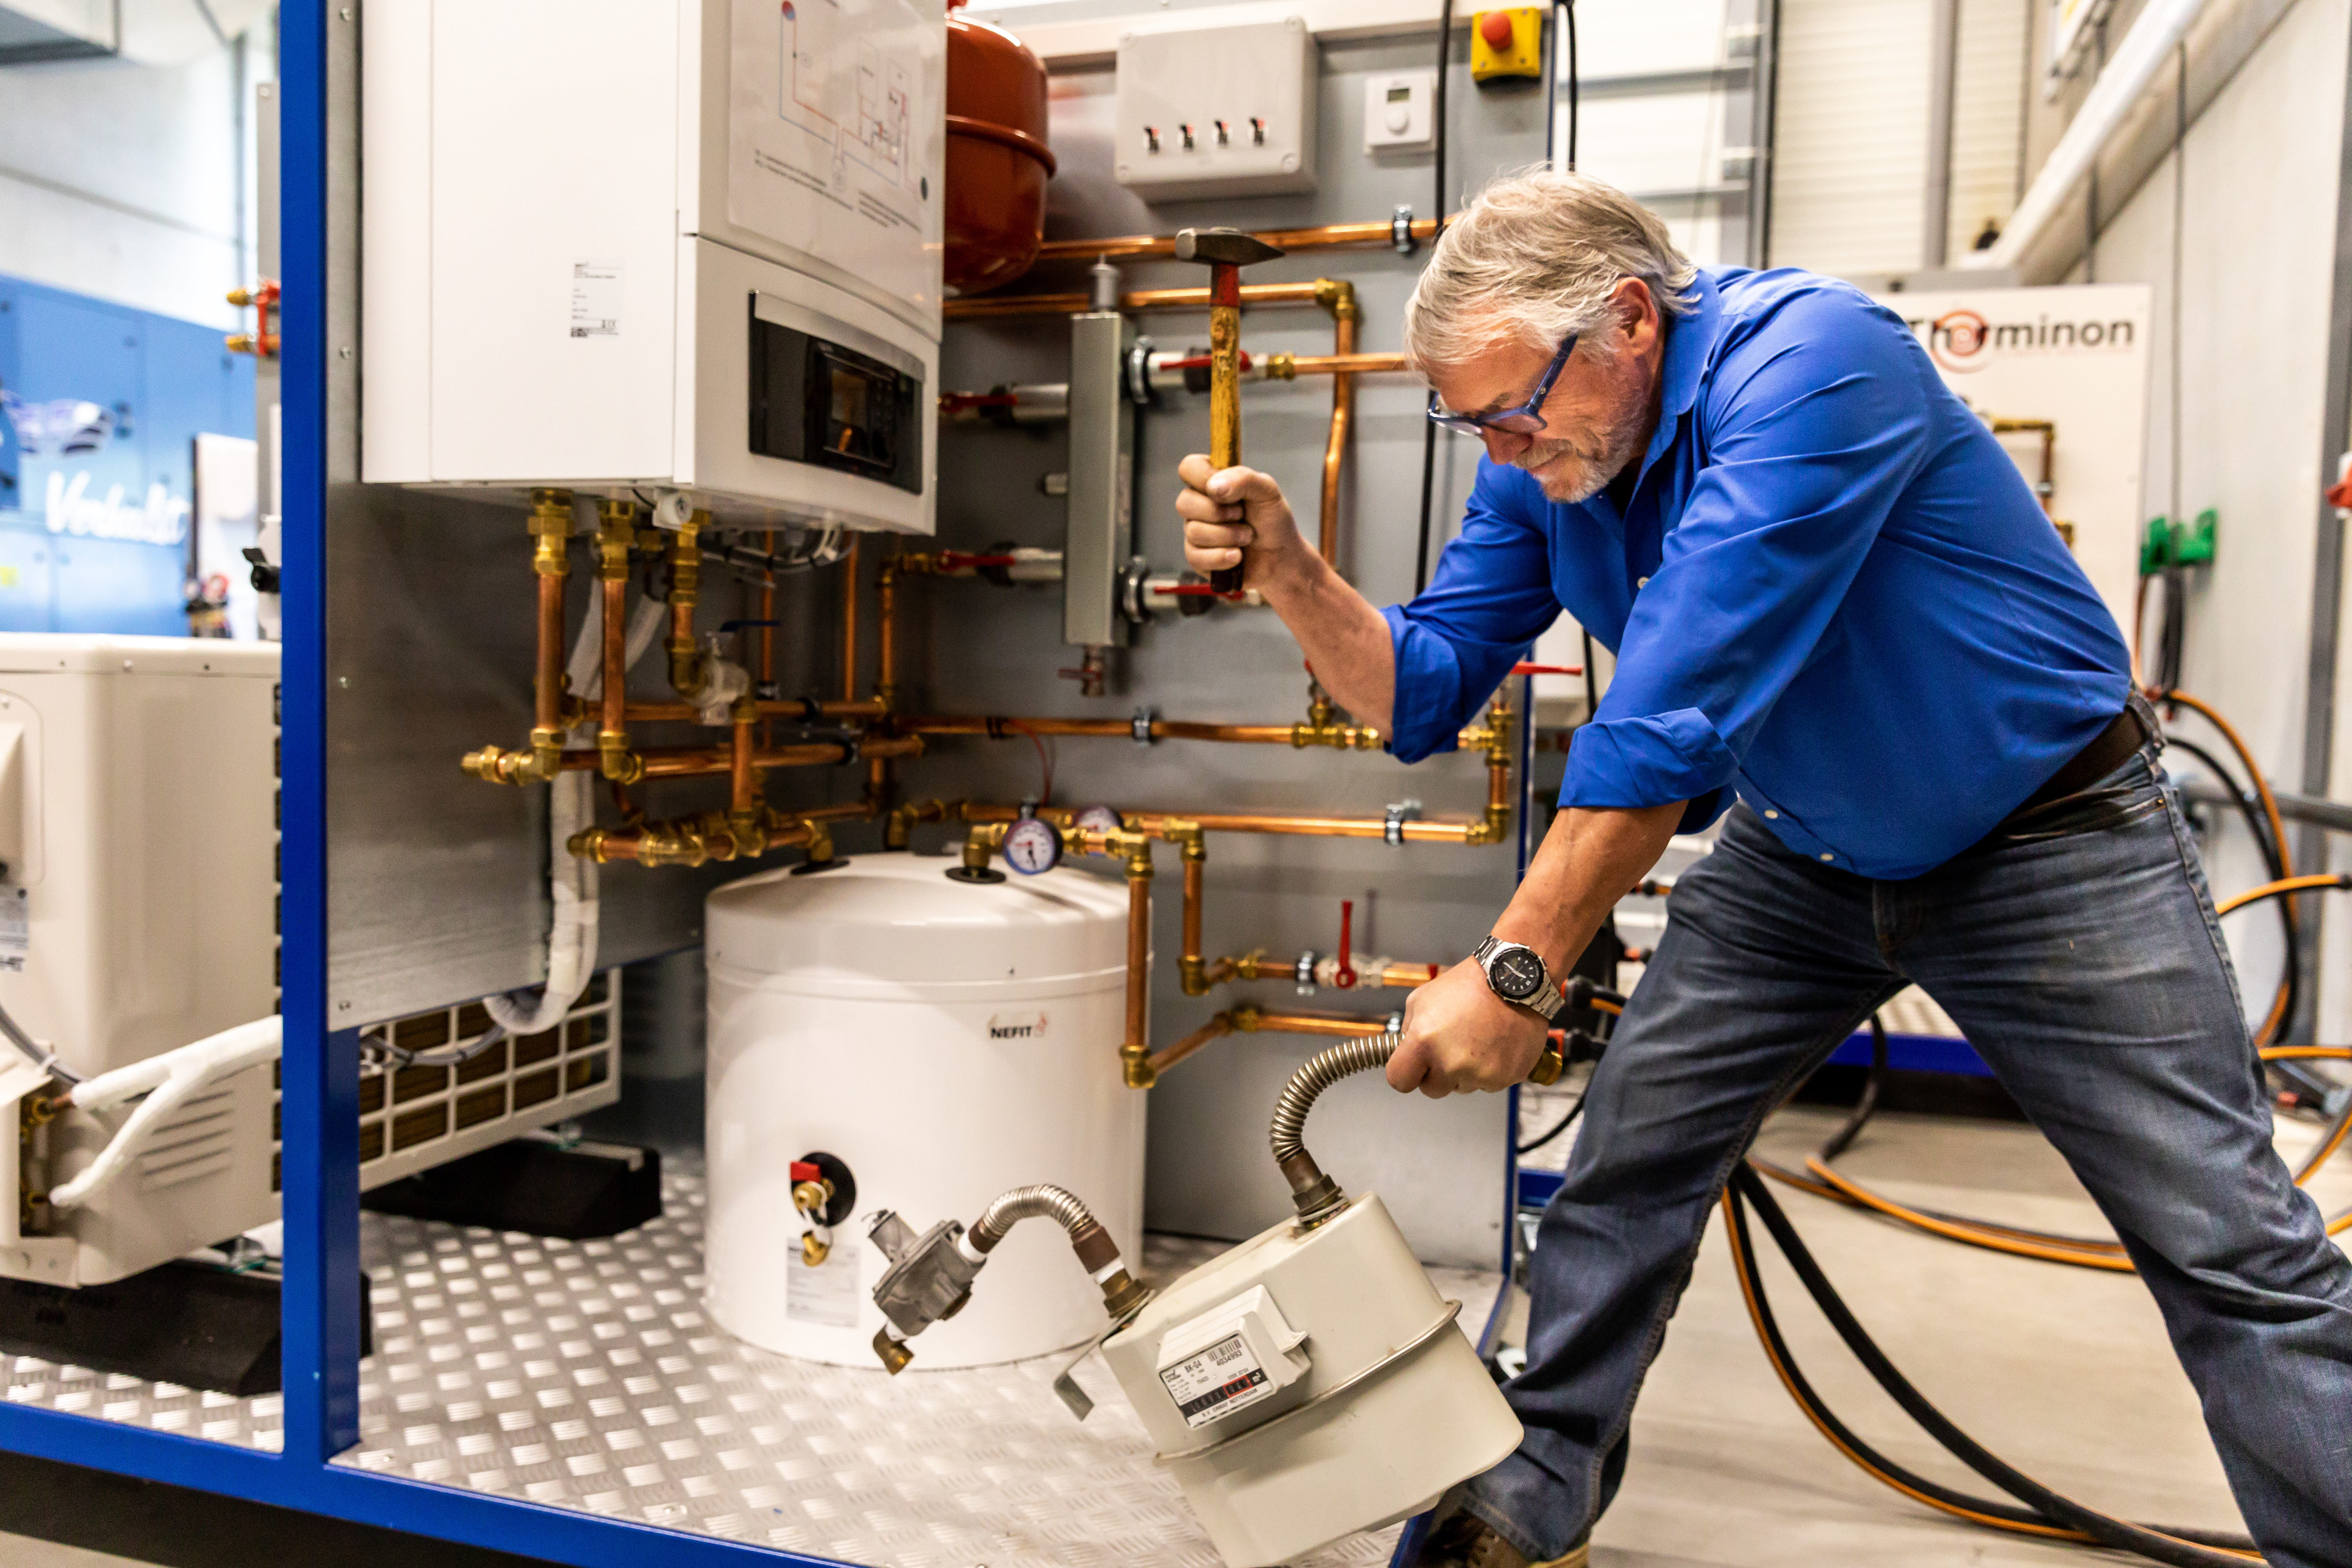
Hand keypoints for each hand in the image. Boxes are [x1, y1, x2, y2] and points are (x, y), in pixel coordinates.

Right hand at [1176, 455, 1304, 588]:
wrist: (1281, 557)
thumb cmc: (1273, 521)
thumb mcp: (1267, 491)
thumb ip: (1242, 479)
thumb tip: (1213, 487)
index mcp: (1213, 481)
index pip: (1188, 468)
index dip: (1202, 478)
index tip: (1226, 490)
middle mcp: (1199, 504)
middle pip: (1183, 502)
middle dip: (1218, 513)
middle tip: (1242, 515)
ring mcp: (1196, 531)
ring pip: (1193, 531)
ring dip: (1228, 536)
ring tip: (1247, 537)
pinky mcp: (1197, 558)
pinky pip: (1195, 557)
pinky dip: (1222, 557)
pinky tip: (1237, 556)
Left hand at [1387, 957, 1549, 1098]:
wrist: (1513, 980)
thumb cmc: (1467, 986)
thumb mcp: (1421, 999)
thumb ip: (1409, 1030)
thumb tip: (1406, 1054)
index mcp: (1424, 1043)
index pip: (1399, 1081)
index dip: (1405, 1073)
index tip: (1413, 1067)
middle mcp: (1452, 1064)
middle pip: (1432, 1089)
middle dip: (1437, 1073)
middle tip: (1451, 1046)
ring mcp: (1481, 1073)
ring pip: (1462, 1087)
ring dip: (1465, 1071)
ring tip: (1476, 1039)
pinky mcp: (1506, 1077)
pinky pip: (1489, 1084)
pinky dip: (1490, 1069)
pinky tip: (1494, 1045)